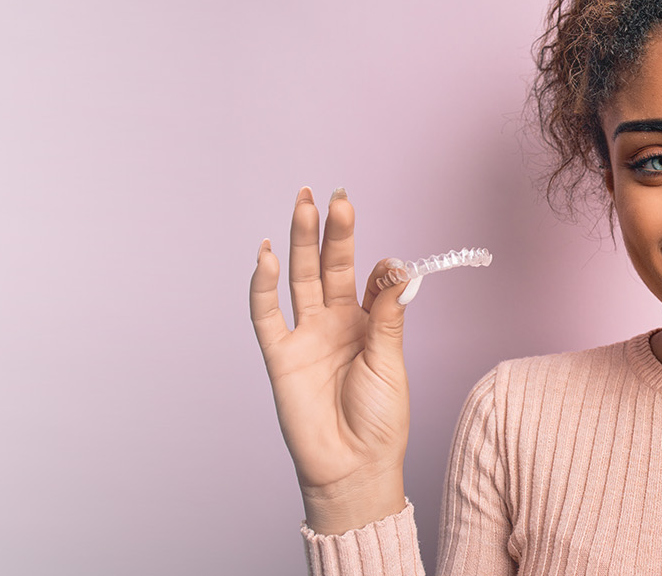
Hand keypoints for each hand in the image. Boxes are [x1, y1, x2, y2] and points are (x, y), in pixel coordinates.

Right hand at [248, 186, 421, 533]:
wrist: (353, 468)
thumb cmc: (379, 422)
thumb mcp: (391, 363)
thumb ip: (389, 315)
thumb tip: (400, 268)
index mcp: (366, 324)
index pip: (367, 278)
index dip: (375, 262)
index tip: (387, 257)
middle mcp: (333, 323)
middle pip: (328, 266)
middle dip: (329, 230)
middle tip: (331, 194)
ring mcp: (305, 336)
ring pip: (299, 278)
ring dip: (299, 241)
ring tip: (303, 204)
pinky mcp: (280, 355)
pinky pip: (266, 315)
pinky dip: (261, 285)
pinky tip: (263, 254)